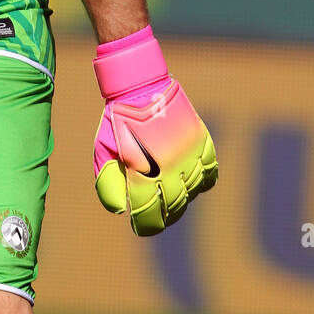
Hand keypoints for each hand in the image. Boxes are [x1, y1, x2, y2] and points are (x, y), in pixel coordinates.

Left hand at [92, 27, 216, 235]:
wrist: (141, 86)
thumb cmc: (117, 123)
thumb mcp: (103, 152)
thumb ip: (109, 184)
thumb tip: (121, 211)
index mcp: (143, 171)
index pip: (150, 213)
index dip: (146, 225)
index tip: (141, 226)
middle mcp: (169, 166)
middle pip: (174, 206)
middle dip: (164, 215)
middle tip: (156, 216)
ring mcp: (188, 154)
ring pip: (193, 191)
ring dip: (182, 200)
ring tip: (171, 201)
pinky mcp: (201, 141)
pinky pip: (210, 171)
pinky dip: (202, 181)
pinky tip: (190, 182)